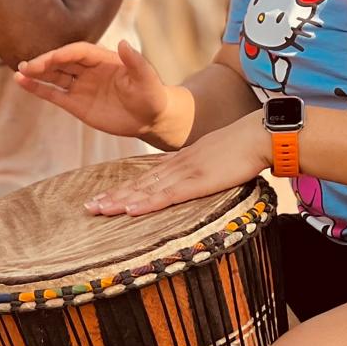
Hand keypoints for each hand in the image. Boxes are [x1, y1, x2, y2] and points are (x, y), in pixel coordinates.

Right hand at [15, 39, 172, 139]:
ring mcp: (81, 86)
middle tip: (26, 65)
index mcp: (103, 59)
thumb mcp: (146, 78)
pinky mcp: (76, 104)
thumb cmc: (152, 95)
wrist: (152, 118)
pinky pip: (54, 94)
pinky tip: (23, 83)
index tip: (50, 59)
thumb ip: (135, 61)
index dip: (63, 54)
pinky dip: (38, 89)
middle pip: (62, 62)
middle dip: (44, 63)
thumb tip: (124, 43)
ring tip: (19, 72)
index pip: (78, 52)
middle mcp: (89, 70)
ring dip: (37, 73)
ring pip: (54, 76)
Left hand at [87, 113, 271, 216]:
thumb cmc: (243, 149)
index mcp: (180, 161)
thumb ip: (199, 171)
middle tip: (88, 207)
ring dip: (120, 201)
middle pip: (137, 184)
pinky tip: (129, 210)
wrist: (259, 135)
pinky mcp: (197, 181)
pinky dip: (146, 203)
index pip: (144, 178)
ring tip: (98, 210)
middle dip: (112, 197)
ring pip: (145, 190)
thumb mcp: (213, 160)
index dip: (122, 189)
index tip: (103, 197)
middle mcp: (176, 166)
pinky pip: (167, 195)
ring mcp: (185, 173)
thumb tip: (191, 183)